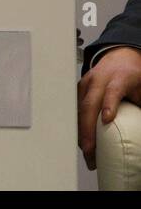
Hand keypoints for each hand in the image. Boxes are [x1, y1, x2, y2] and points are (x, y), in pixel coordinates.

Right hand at [77, 45, 140, 169]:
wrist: (120, 57)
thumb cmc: (132, 75)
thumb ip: (139, 105)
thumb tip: (139, 129)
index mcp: (119, 78)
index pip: (113, 91)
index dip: (109, 105)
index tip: (107, 120)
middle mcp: (99, 80)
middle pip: (89, 104)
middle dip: (87, 129)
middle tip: (90, 149)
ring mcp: (86, 84)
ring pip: (79, 109)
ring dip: (80, 131)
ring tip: (86, 151)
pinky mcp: (78, 89)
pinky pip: (75, 109)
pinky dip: (77, 125)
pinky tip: (81, 139)